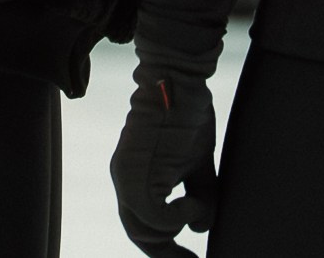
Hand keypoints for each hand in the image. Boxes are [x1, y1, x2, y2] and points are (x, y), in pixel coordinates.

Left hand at [111, 33, 221, 253]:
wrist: (178, 82)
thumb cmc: (189, 115)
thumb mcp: (197, 164)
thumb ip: (199, 196)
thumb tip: (199, 228)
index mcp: (135, 179)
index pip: (143, 226)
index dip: (167, 249)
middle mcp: (124, 182)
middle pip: (140, 235)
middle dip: (168, 254)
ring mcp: (126, 179)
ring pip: (144, 230)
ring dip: (175, 232)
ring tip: (198, 211)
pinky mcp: (134, 174)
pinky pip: (153, 216)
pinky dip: (176, 218)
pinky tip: (193, 204)